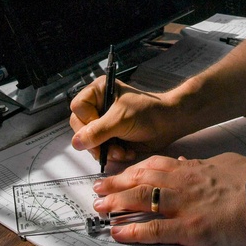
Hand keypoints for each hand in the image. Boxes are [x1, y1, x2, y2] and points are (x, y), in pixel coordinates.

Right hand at [69, 79, 184, 164]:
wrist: (169, 124)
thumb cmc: (148, 114)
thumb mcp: (120, 120)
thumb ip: (97, 131)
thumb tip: (76, 143)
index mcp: (99, 91)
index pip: (78, 108)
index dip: (87, 121)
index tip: (102, 128)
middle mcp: (98, 105)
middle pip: (80, 127)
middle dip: (96, 141)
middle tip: (108, 149)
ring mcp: (104, 122)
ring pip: (89, 142)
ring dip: (105, 150)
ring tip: (121, 151)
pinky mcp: (110, 136)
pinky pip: (101, 149)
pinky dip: (112, 154)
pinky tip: (126, 152)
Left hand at [90, 153, 245, 245]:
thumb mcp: (224, 163)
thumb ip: (201, 164)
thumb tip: (184, 161)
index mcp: (192, 168)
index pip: (153, 165)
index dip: (131, 170)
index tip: (118, 172)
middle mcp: (182, 183)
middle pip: (140, 180)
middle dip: (116, 184)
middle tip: (97, 188)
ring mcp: (184, 206)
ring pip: (141, 200)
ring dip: (116, 203)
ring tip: (99, 207)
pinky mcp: (191, 228)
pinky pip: (155, 229)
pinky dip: (133, 231)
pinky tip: (118, 233)